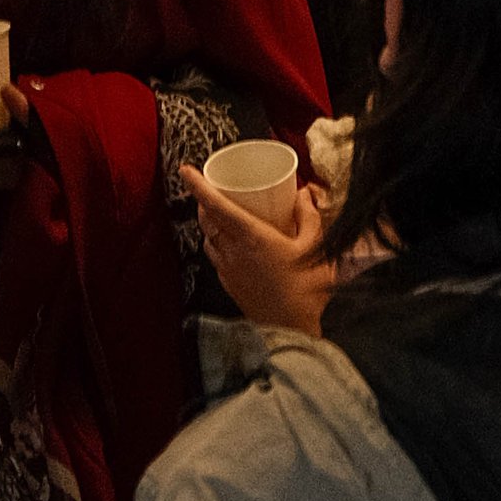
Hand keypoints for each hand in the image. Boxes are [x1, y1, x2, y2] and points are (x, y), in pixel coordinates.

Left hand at [189, 167, 336, 333]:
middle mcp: (233, 251)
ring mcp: (229, 270)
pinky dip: (217, 245)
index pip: (215, 205)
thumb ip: (308, 217)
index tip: (185, 169)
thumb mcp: (314, 248)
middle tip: (210, 188)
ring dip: (209, 224)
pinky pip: (216, 258)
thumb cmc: (305, 289)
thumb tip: (303, 194)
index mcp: (251, 236)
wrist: (293, 331)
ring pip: (208, 239)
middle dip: (203, 201)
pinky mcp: (230, 285)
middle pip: (207, 220)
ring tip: (219, 214)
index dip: (197, 185)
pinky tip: (231, 246)